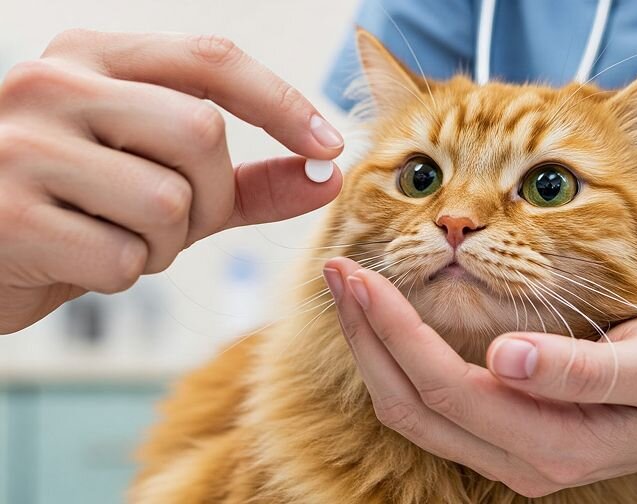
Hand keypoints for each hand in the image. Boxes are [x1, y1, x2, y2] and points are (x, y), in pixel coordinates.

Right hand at [0, 30, 343, 333]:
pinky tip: (77, 260)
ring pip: (166, 201)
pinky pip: (120, 258)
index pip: (211, 59)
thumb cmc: (77, 208)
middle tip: (173, 221)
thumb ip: (245, 178)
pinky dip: (120, 275)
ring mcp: (22, 146)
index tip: (327, 145)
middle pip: (200, 132)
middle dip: (209, 196)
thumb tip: (327, 174)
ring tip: (114, 237)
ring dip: (162, 244)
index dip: (282, 103)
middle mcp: (52, 85)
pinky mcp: (7, 215)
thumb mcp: (161, 180)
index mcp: (92, 58)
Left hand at [323, 258, 636, 496]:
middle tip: (337, 271)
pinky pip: (429, 407)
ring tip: (349, 289)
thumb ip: (582, 372)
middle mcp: (517, 460)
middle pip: (410, 404)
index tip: (359, 275)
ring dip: (372, 348)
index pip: (443, 387)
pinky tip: (387, 319)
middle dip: (366, 335)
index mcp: (551, 442)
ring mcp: (506, 454)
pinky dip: (396, 360)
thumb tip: (506, 359)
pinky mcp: (504, 437)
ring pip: (410, 410)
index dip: (393, 332)